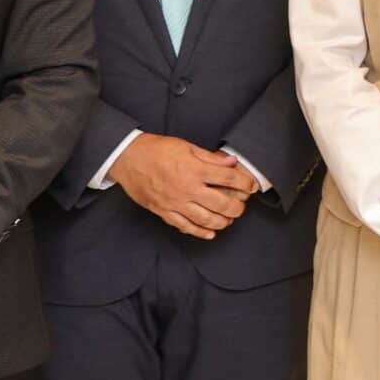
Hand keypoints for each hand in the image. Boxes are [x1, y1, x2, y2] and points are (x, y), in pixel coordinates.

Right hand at [112, 134, 254, 238]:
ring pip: (206, 220)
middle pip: (222, 204)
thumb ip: (210, 157)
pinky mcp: (164, 212)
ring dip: (223, 222)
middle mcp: (187, 189)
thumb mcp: (186, 146)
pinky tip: (211, 233)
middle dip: (238, 207)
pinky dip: (200, 232)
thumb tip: (231, 162)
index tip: (252, 186)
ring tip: (229, 219)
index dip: (245, 183)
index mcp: (195, 169)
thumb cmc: (156, 150)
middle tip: (242, 206)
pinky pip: (185, 227)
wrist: (128, 159)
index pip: (228, 178)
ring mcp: (176, 203)